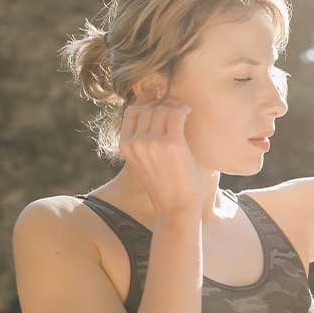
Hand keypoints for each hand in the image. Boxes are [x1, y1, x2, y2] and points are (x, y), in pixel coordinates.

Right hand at [118, 99, 203, 218]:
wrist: (176, 208)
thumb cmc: (165, 186)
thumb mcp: (144, 161)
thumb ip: (143, 140)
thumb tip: (154, 111)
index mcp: (125, 146)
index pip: (131, 111)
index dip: (148, 104)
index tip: (162, 106)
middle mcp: (135, 142)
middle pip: (149, 108)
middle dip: (164, 104)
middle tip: (177, 108)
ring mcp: (152, 141)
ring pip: (162, 109)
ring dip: (175, 107)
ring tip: (184, 113)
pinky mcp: (171, 143)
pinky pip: (176, 113)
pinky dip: (183, 109)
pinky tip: (188, 113)